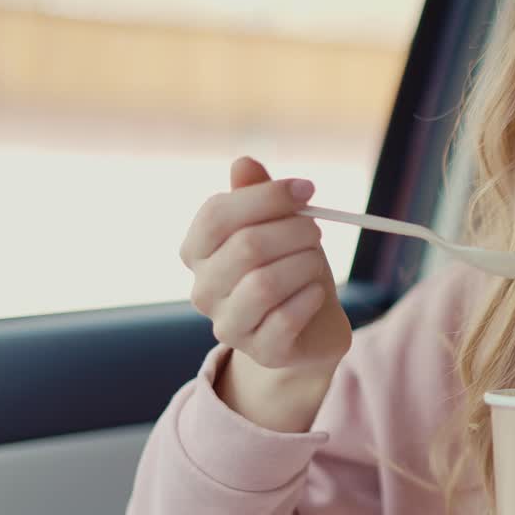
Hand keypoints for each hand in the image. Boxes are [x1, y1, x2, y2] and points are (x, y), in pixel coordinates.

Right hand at [179, 157, 350, 370]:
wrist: (312, 326)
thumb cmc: (290, 267)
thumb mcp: (279, 226)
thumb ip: (259, 195)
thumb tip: (243, 163)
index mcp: (197, 252)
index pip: (216, 214)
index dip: (265, 196)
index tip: (307, 189)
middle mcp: (203, 290)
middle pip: (245, 246)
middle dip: (294, 231)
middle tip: (316, 230)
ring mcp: (229, 325)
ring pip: (265, 283)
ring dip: (304, 264)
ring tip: (316, 262)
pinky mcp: (262, 351)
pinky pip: (286, 317)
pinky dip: (311, 297)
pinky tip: (317, 293)